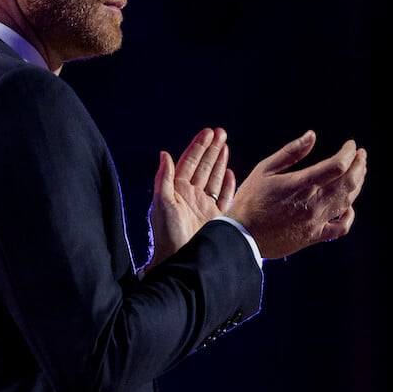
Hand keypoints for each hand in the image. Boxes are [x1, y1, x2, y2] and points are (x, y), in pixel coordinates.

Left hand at [144, 127, 236, 271]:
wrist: (178, 259)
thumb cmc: (166, 233)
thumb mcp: (162, 203)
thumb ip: (164, 178)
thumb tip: (164, 153)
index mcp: (177, 189)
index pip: (189, 162)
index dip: (198, 146)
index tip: (208, 132)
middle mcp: (190, 195)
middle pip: (203, 166)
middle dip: (211, 149)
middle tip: (221, 132)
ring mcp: (203, 205)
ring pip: (214, 178)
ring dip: (219, 161)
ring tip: (225, 145)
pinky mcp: (215, 217)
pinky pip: (223, 197)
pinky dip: (228, 184)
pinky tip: (230, 172)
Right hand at [227, 130, 367, 259]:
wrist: (241, 236)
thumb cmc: (249, 200)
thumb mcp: (264, 169)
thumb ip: (291, 152)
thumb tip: (312, 135)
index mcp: (301, 184)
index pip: (338, 165)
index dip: (348, 153)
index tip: (350, 145)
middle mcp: (313, 203)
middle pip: (348, 182)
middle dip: (359, 165)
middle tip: (361, 155)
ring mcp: (315, 221)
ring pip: (347, 201)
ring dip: (357, 184)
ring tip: (358, 172)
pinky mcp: (314, 236)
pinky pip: (341, 228)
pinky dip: (349, 216)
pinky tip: (348, 206)